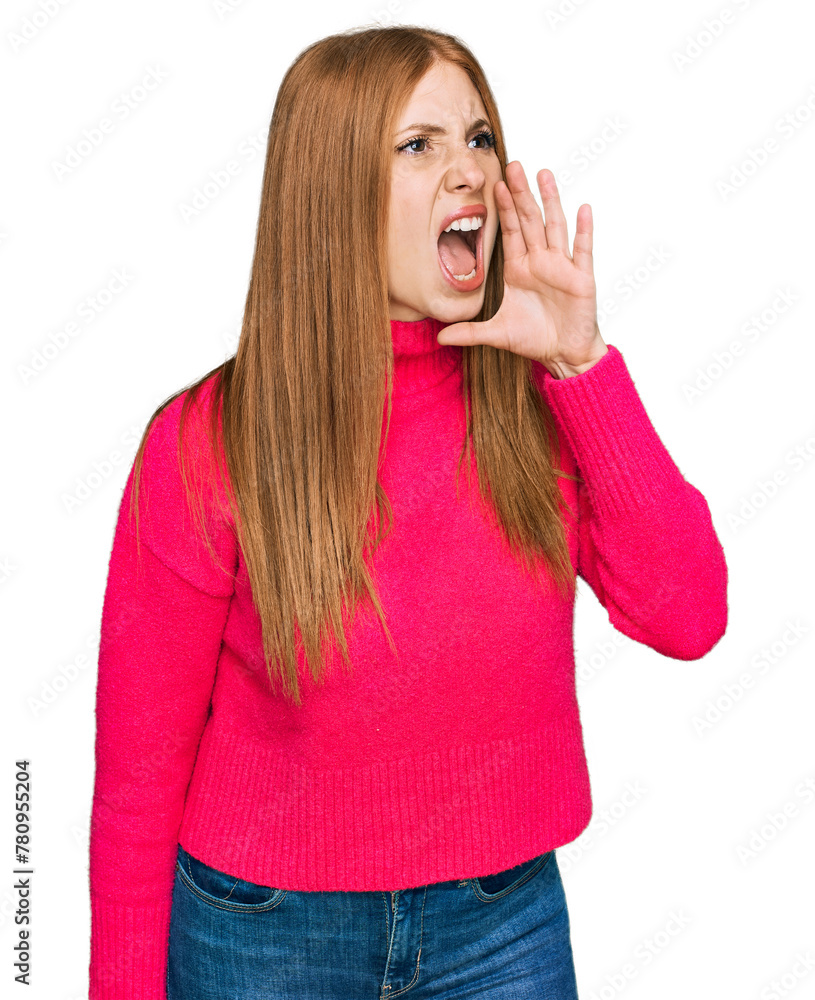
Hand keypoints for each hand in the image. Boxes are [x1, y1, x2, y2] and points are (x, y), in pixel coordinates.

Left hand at [437, 162, 607, 378]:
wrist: (564, 354)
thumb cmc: (535, 339)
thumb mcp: (497, 334)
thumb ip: (469, 332)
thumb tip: (438, 337)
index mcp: (519, 269)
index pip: (510, 231)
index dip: (503, 209)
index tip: (495, 185)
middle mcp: (539, 262)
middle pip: (530, 220)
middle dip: (521, 194)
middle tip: (514, 165)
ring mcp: (561, 267)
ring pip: (555, 226)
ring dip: (550, 200)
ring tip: (544, 174)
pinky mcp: (581, 278)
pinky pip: (582, 250)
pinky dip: (584, 230)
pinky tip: (582, 208)